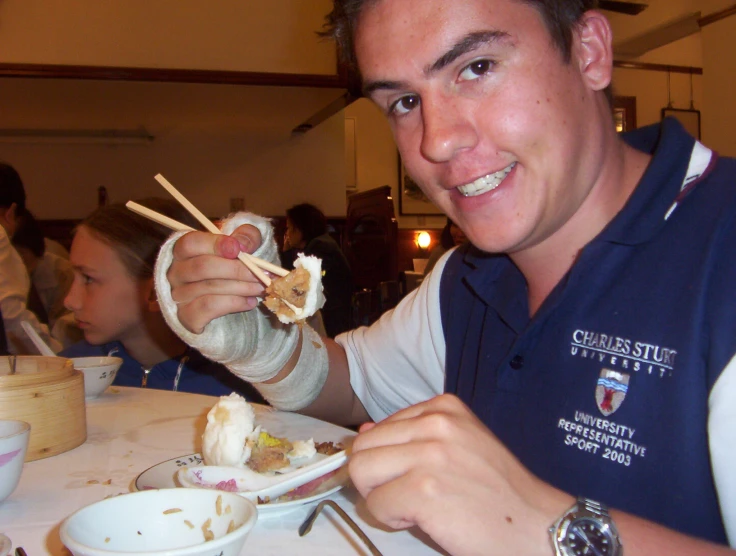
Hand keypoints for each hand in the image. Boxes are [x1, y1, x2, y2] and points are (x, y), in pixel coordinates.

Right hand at [166, 224, 266, 333]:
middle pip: (202, 267)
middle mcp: (176, 272)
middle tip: (261, 274)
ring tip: (261, 288)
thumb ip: (246, 236)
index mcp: (185, 250)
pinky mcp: (186, 317)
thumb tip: (243, 245)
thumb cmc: (233, 266)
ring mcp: (178, 296)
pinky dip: (234, 304)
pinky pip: (209, 308)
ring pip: (209, 288)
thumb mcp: (243, 245)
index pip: (191, 243)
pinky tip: (250, 302)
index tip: (239, 249)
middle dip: (237, 270)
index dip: (215, 244)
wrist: (231, 300)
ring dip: (241, 288)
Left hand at [348, 394, 572, 555]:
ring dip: (381, 497)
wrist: (536, 524)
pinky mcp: (424, 490)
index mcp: (442, 407)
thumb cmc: (497, 491)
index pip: (378, 429)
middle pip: (362, 448)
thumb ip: (410, 435)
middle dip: (375, 478)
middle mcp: (435, 423)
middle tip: (408, 496)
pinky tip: (426, 519)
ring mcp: (429, 455)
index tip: (417, 477)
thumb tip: (363, 431)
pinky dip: (393, 519)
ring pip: (361, 473)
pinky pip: (376, 505)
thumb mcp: (458, 445)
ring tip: (417, 506)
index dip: (388, 461)